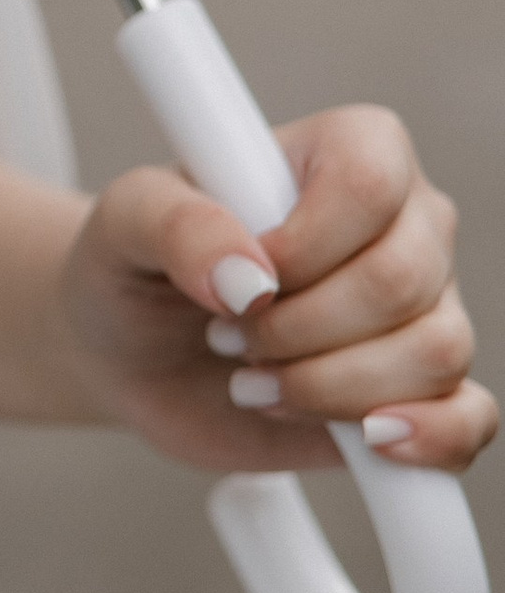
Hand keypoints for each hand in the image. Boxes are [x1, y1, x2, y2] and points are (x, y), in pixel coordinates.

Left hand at [60, 102, 493, 482]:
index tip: (236, 281)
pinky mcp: (421, 392)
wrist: (129, 351)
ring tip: (256, 380)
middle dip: (296, 330)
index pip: (369, 184)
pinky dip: (424, 440)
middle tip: (229, 336)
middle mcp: (404, 224)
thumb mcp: (123, 222)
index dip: (301, 248)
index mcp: (346, 151)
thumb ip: (174, 224)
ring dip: (327, 387)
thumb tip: (246, 276)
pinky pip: (471, 419)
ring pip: (434, 353)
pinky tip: (360, 438)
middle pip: (400, 281)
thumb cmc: (136, 267)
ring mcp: (422, 308)